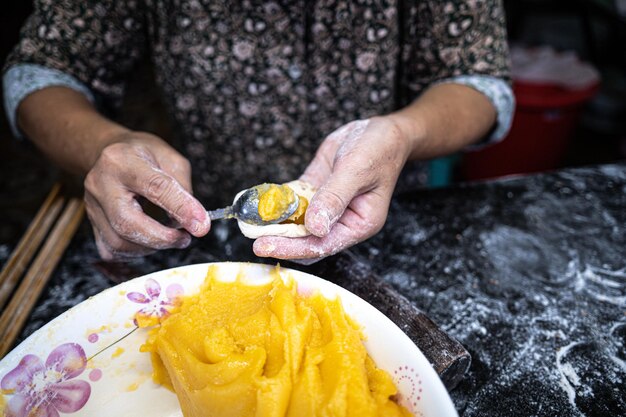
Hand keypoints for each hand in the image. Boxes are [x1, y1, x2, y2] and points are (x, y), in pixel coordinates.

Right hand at [84, 131, 209, 259]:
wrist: (111, 152)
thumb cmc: (143, 155)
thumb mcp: (171, 159)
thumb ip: (183, 189)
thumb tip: (194, 221)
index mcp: (122, 160)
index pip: (155, 188)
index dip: (181, 209)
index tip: (201, 225)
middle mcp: (100, 183)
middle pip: (127, 223)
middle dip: (162, 238)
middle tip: (185, 238)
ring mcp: (92, 206)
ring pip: (118, 242)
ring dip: (151, 247)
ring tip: (171, 238)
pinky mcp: (92, 223)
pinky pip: (111, 250)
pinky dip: (136, 252)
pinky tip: (150, 242)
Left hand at [253, 116, 410, 261]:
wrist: (381, 131)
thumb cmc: (379, 150)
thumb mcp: (357, 170)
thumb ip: (334, 198)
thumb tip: (314, 227)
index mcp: (358, 224)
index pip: (322, 245)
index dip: (293, 248)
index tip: (266, 246)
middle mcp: (341, 221)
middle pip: (306, 239)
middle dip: (279, 239)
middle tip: (252, 237)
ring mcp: (326, 208)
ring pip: (296, 222)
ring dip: (273, 222)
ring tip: (248, 223)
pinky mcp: (315, 192)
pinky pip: (292, 202)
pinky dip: (275, 202)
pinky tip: (256, 203)